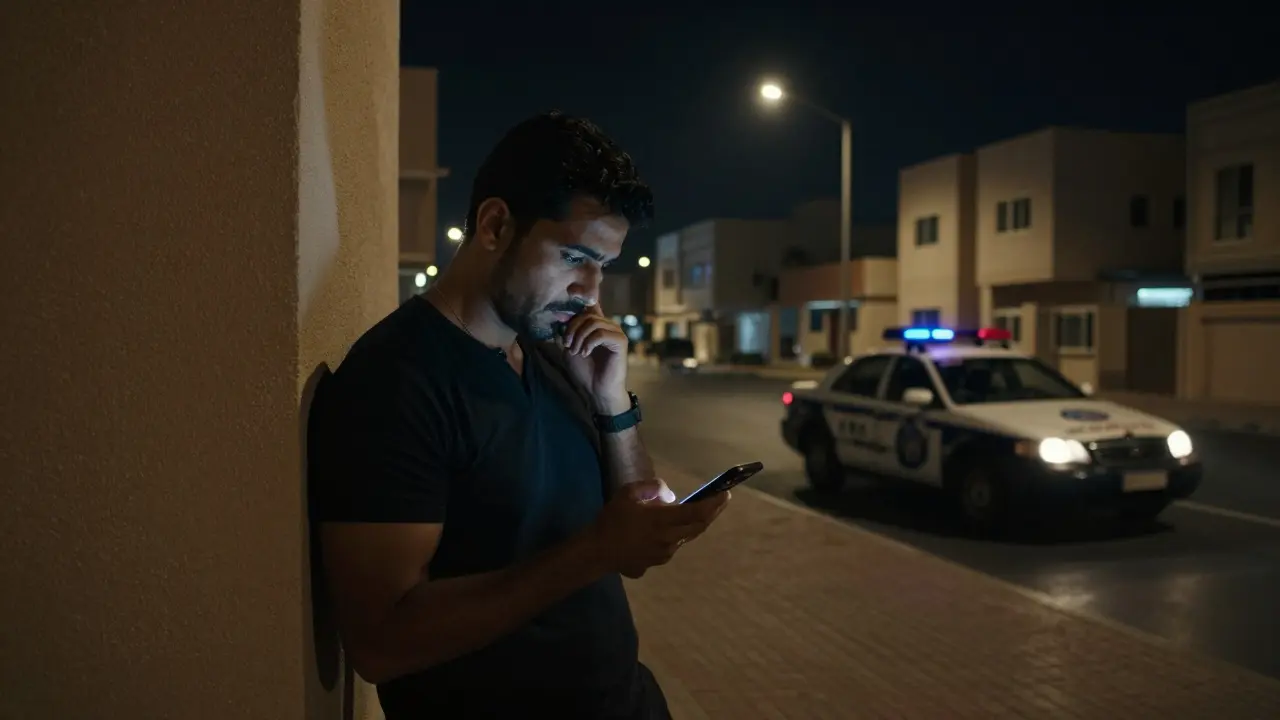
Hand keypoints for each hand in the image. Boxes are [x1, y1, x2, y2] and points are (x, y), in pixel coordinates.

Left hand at [561, 305, 629, 413]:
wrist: (597, 391)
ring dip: (579, 336)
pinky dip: (589, 342)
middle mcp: (607, 325)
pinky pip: (601, 333)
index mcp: (596, 325)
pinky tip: (585, 353)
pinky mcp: (620, 341)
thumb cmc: (585, 372)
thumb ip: (566, 332)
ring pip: (593, 322)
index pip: (590, 304)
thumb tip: (558, 315)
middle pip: (586, 314)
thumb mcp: (569, 348)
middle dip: (572, 328)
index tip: (569, 290)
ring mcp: (615, 332)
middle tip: (567, 344)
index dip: (581, 295)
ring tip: (575, 351)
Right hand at [590, 479, 730, 578]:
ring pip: (685, 537)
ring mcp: (664, 553)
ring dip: (693, 524)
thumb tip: (669, 495)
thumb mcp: (628, 493)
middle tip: (721, 500)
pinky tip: (666, 529)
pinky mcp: (656, 562)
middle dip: (712, 513)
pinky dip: (676, 534)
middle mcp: (668, 539)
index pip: (696, 512)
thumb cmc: (611, 520)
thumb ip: (651, 488)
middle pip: (698, 527)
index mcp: (662, 520)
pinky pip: (672, 545)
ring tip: (695, 512)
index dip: (713, 503)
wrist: (597, 552)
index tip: (725, 494)